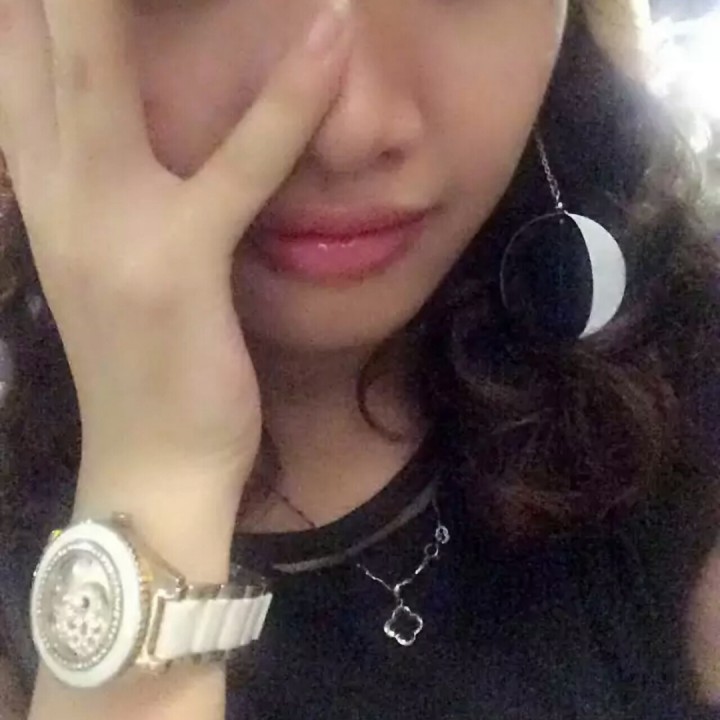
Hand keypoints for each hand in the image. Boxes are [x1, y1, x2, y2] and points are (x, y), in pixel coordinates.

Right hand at [0, 0, 352, 482]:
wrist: (154, 462)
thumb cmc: (150, 358)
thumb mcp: (120, 252)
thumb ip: (116, 176)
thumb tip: (127, 117)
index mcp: (40, 180)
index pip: (19, 41)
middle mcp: (54, 187)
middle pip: (43, 27)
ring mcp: (109, 228)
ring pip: (106, 68)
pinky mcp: (176, 270)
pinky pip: (236, 170)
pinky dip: (282, 101)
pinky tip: (329, 32)